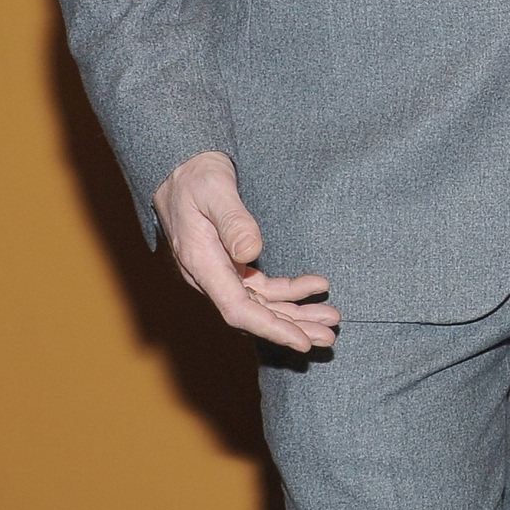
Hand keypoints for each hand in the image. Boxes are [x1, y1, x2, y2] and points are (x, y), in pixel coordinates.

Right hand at [152, 151, 339, 352]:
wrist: (179, 168)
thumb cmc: (195, 176)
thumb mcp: (215, 190)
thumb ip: (233, 221)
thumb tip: (251, 252)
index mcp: (202, 264)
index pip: (238, 310)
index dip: (271, 328)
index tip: (301, 341)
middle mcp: (210, 277)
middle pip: (254, 314)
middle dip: (292, 326)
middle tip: (329, 335)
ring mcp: (221, 273)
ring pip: (262, 303)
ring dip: (295, 312)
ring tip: (330, 317)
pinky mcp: (231, 264)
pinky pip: (262, 287)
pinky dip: (289, 290)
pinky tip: (315, 286)